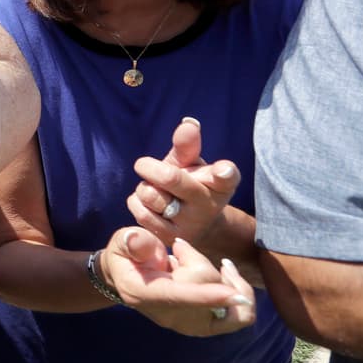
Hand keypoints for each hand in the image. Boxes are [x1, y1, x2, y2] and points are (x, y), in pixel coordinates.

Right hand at [103, 228, 254, 336]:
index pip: (177, 297)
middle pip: (207, 293)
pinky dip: (239, 293)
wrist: (126, 277)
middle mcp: (168, 316)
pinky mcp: (205, 326)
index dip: (206, 296)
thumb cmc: (125, 255)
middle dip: (198, 262)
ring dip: (225, 280)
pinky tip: (226, 273)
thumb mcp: (121, 241)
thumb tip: (138, 241)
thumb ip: (131, 241)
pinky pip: (239, 317)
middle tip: (179, 247)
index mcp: (144, 294)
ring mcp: (188, 325)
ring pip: (229, 307)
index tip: (233, 295)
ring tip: (201, 260)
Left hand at [127, 117, 238, 244]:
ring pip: (150, 195)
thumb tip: (188, 124)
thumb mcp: (190, 163)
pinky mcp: (170, 238)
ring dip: (144, 187)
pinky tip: (147, 204)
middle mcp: (208, 205)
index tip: (222, 170)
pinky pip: (140, 212)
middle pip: (171, 178)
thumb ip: (187, 145)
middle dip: (151, 168)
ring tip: (154, 189)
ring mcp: (190, 225)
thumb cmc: (189, 183)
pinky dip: (136, 202)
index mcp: (220, 183)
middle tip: (143, 164)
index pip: (225, 176)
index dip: (224, 172)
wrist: (192, 224)